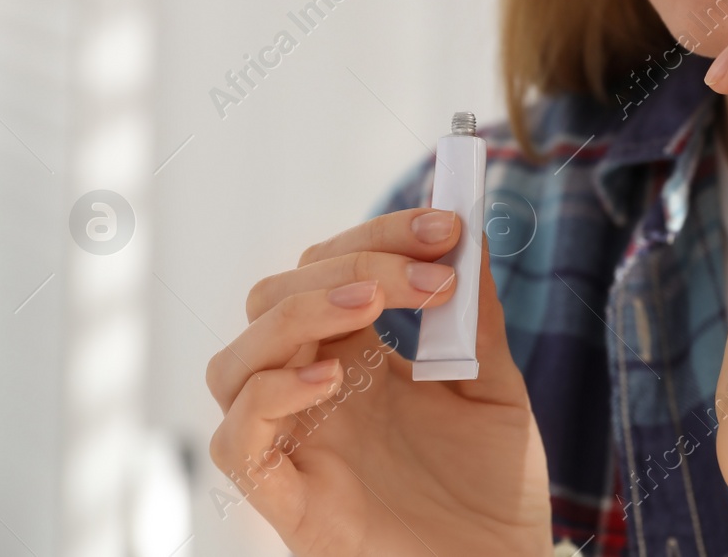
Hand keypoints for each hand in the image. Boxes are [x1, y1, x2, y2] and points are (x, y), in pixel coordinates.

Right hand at [206, 208, 552, 556]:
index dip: (381, 233)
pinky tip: (331, 381)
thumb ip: (475, 316)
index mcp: (357, 359)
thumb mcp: (494, 386)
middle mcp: (314, 396)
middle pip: (275, 299)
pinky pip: (233, 442)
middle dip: (348, 262)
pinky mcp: (288, 502)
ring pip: (234, 362)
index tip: (447, 224)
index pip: (330, 269)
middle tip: (428, 275)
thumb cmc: (494, 489)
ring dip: (298, 315)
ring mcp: (296, 447)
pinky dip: (267, 398)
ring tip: (372, 303)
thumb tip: (466, 234)